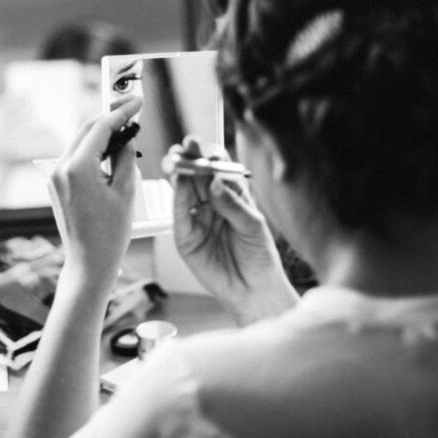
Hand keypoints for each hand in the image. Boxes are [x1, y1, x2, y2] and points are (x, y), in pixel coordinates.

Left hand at [49, 96, 143, 292]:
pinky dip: (92, 152)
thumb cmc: (110, 235)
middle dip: (109, 117)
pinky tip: (109, 153)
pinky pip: (74, 159)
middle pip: (86, 130)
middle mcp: (60, 169)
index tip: (137, 102)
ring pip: (79, 143)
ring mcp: (54, 178)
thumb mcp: (126, 192)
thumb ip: (126, 159)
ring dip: (101, 134)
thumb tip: (127, 138)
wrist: (89, 264)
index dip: (121, 111)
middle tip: (131, 108)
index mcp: (77, 168)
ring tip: (125, 130)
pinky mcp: (55, 187)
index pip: (100, 127)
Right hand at [169, 137, 296, 324]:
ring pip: (183, 191)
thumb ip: (233, 204)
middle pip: (196, 176)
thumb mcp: (253, 225)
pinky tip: (179, 184)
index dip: (211, 157)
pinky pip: (180, 214)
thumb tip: (214, 182)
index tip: (208, 150)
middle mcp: (211, 204)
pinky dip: (177, 197)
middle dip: (190, 160)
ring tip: (177, 161)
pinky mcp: (186, 237)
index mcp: (231, 196)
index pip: (218, 170)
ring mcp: (197, 219)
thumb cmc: (260, 257)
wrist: (254, 290)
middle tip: (186, 147)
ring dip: (179, 174)